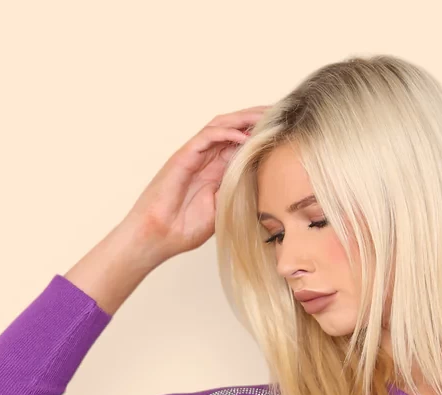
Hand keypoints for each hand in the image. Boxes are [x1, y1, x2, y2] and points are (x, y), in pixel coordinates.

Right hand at [121, 107, 269, 262]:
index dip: (260, 135)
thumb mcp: (223, 210)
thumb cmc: (185, 228)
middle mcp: (206, 159)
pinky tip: (243, 135)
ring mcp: (194, 155)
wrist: (158, 235)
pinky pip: (206, 137)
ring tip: (265, 115)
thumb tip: (262, 184)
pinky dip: (225, 133)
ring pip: (220, 126)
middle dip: (255, 119)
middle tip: (279, 113)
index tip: (283, 132)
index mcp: (216, 171)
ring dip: (243, 119)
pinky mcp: (184, 156)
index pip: (240, 144)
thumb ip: (238, 193)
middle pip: (233, 128)